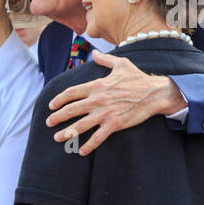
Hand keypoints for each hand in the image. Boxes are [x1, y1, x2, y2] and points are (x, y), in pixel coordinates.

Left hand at [46, 50, 185, 154]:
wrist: (154, 93)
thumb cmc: (138, 78)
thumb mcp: (121, 64)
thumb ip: (105, 59)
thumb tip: (95, 53)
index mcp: (96, 85)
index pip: (71, 93)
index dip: (59, 100)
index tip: (51, 105)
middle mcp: (97, 100)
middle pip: (71, 110)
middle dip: (57, 117)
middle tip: (49, 123)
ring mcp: (105, 113)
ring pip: (80, 125)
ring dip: (67, 133)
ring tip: (57, 138)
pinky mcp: (114, 124)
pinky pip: (97, 137)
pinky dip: (88, 146)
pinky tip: (81, 151)